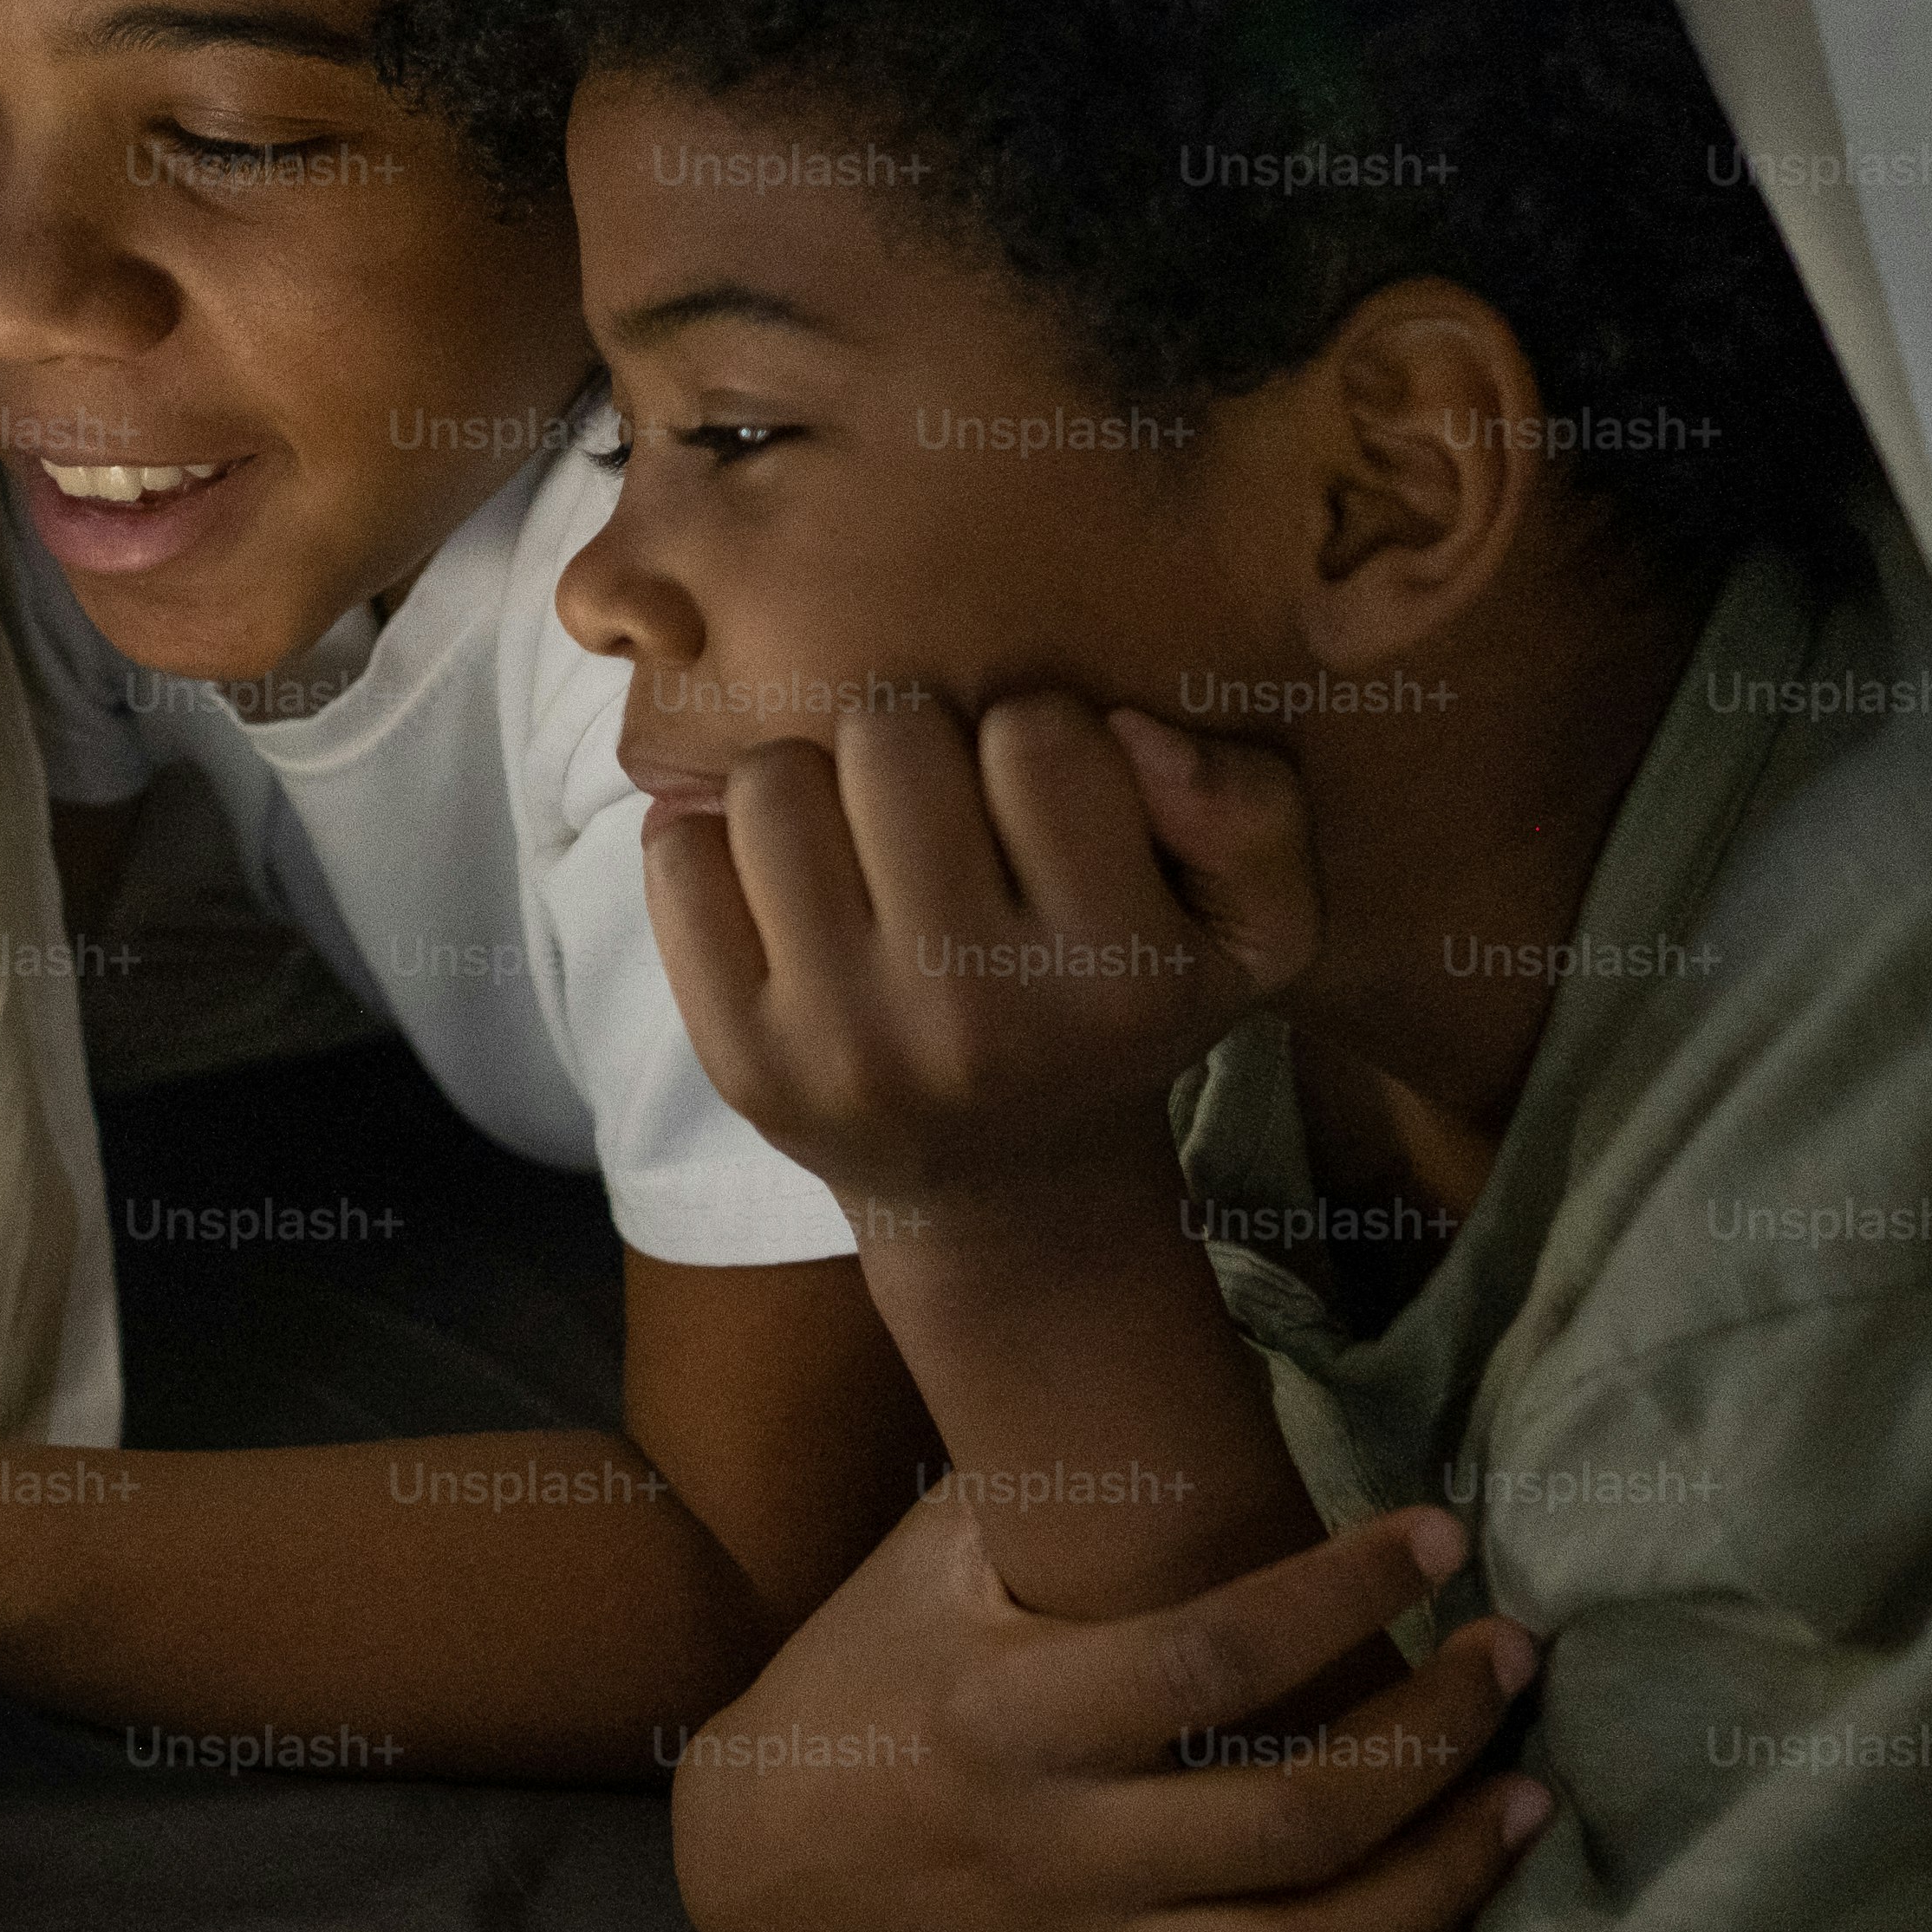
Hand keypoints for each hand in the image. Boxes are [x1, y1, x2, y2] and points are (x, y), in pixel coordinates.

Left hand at [645, 697, 1311, 1212]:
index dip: (1037, 738)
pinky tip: (783, 885)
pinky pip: (677, 858)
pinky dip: (713, 842)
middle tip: (935, 808)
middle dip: (915, 744)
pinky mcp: (739, 1062)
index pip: (1040, 735)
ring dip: (813, 784)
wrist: (1012, 1197)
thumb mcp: (1254, 931)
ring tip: (859, 840)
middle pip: (891, 736)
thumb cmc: (1125, 1018)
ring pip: (772, 781)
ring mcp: (842, 1044)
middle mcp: (975, 1019)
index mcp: (1117, 975)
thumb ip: (1249, 811)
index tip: (1038, 800)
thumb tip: (1132, 734)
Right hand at [670, 1492, 1547, 1931]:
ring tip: (1525, 1805)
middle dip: (1437, 1737)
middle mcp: (1059, 1851)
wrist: (748, 1873)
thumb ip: (1054, 1491)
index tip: (1441, 1533)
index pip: (1215, 1654)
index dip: (1345, 1590)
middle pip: (1295, 1817)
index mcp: (1013, 1716)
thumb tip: (1183, 1371)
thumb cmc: (854, 1681)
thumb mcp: (926, 1564)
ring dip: (1438, 1885)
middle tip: (1515, 1664)